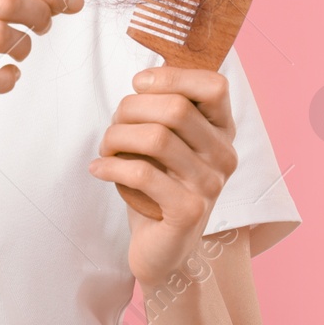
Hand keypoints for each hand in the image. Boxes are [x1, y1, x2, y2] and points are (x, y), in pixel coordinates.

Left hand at [87, 66, 238, 287]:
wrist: (163, 248)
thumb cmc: (160, 185)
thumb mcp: (169, 141)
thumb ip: (165, 110)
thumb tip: (143, 80)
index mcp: (223, 130)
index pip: (214, 85)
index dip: (172, 76)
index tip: (139, 86)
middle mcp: (223, 155)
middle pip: (176, 108)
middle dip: (130, 109)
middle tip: (113, 125)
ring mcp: (210, 185)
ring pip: (156, 138)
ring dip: (117, 137)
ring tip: (105, 148)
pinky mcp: (188, 211)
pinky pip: (142, 174)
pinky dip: (111, 166)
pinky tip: (99, 169)